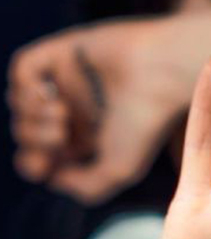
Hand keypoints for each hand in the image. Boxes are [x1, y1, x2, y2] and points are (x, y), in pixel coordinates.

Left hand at [7, 19, 187, 203]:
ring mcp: (71, 80)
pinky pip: (24, 71)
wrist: (162, 76)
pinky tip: (49, 95)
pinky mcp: (65, 51)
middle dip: (35, 140)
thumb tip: (52, 177)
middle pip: (28, 132)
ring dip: (32, 116)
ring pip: (21, 105)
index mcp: (95, 138)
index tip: (44, 166)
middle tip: (61, 135)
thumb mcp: (120, 172)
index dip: (35, 164)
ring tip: (62, 114)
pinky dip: (27, 89)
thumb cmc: (146, 124)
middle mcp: (82, 110)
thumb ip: (83, 187)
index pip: (46, 155)